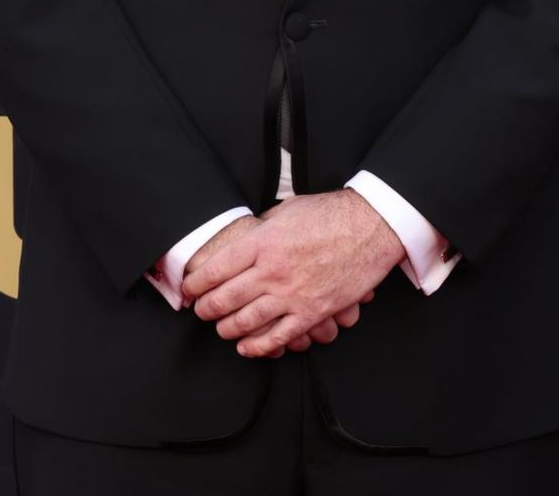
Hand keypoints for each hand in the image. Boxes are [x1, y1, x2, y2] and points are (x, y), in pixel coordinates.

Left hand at [181, 189, 404, 357]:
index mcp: (262, 241)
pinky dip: (258, 347)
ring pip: (247, 321)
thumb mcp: (286, 210)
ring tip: (220, 328)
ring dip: (227, 329)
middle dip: (206, 309)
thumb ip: (262, 228)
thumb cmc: (329, 214)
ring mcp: (292, 294)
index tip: (189, 289)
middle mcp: (272, 270)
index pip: (216, 269)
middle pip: (225, 298)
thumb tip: (245, 238)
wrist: (369, 227)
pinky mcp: (312, 312)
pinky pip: (278, 337)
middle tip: (200, 311)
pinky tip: (246, 348)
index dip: (196, 283)